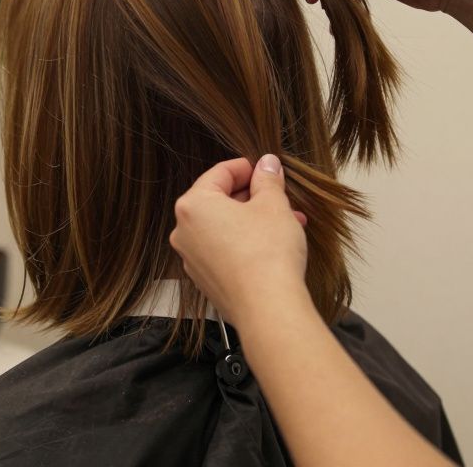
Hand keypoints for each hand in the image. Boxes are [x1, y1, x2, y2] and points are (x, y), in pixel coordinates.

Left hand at [171, 155, 310, 329]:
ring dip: (254, 220)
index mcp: (193, 205)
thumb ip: (267, 179)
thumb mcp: (273, 204)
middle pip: (219, 201)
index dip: (247, 167)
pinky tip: (274, 244)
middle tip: (279, 196)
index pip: (220, 173)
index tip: (266, 169)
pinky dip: (246, 243)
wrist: (267, 308)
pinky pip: (224, 251)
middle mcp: (184, 232)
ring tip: (287, 221)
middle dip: (253, 197)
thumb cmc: (267, 252)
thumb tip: (267, 165)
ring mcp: (192, 259)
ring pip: (224, 228)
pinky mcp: (206, 280)